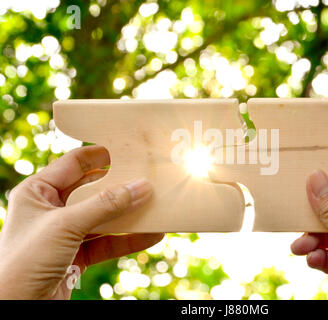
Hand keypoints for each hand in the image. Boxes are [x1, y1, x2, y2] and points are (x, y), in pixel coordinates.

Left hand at [0, 146, 163, 299]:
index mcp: (38, 191)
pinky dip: (129, 239)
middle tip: (147, 178)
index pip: (74, 164)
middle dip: (120, 186)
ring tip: (156, 206)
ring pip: (104, 217)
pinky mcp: (77, 255)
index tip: (128, 151)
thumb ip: (105, 205)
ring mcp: (66, 233)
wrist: (16, 309)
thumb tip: (141, 186)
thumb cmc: (24, 261)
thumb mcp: (66, 225)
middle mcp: (52, 209)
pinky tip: (151, 235)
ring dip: (129, 214)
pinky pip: (108, 242)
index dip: (101, 156)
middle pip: (93, 191)